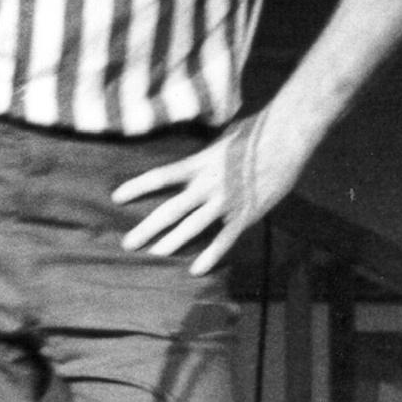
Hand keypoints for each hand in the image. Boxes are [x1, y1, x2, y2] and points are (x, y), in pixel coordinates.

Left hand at [115, 107, 310, 275]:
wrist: (286, 138)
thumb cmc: (254, 132)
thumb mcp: (221, 138)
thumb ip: (204, 152)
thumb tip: (192, 157)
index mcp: (199, 163)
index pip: (160, 176)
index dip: (137, 187)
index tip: (116, 197)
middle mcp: (207, 184)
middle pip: (171, 209)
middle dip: (148, 227)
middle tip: (128, 243)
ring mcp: (226, 201)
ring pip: (193, 226)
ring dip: (172, 242)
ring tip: (155, 254)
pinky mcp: (246, 213)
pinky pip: (225, 239)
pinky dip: (211, 255)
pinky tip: (196, 270)